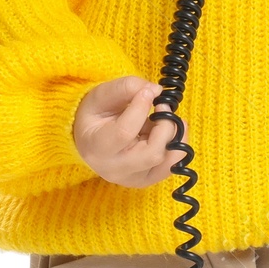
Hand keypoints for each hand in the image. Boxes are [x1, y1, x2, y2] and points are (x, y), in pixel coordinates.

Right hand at [73, 76, 188, 186]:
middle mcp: (115, 169)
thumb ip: (127, 88)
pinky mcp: (147, 179)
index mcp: (97, 147)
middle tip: (162, 105)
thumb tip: (156, 90)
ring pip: (168, 162)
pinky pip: (172, 166)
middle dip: (165, 125)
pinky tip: (170, 130)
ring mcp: (133, 178)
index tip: (148, 92)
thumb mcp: (102, 95)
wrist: (91, 140)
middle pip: (153, 153)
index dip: (141, 108)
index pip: (125, 132)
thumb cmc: (95, 116)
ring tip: (168, 118)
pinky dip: (177, 145)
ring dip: (175, 136)